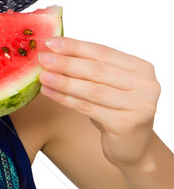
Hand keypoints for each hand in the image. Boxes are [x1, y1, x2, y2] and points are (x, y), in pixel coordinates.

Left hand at [38, 37, 160, 169]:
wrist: (131, 146)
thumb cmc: (114, 108)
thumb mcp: (105, 83)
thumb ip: (87, 65)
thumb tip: (52, 47)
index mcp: (141, 68)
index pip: (103, 52)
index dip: (75, 46)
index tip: (50, 42)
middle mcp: (146, 85)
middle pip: (98, 70)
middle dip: (67, 63)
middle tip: (42, 58)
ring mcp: (140, 106)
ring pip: (92, 90)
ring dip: (64, 82)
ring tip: (42, 76)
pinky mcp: (128, 125)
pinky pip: (89, 109)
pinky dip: (66, 99)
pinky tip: (48, 92)